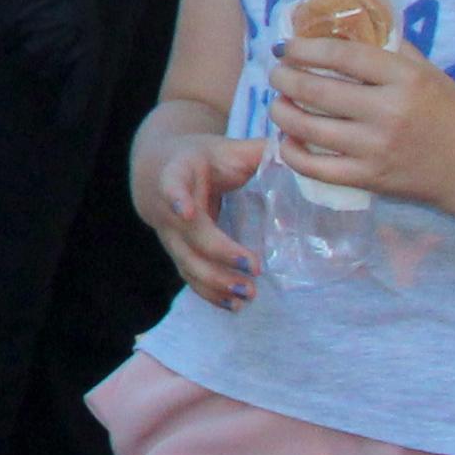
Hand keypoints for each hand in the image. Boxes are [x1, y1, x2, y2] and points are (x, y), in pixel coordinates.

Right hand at [135, 125, 263, 308]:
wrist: (156, 171)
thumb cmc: (199, 159)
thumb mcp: (223, 148)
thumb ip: (257, 151)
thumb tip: (298, 150)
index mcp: (176, 173)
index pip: (171, 185)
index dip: (176, 198)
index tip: (187, 212)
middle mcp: (166, 208)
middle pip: (188, 235)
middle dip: (218, 253)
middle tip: (252, 267)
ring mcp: (169, 234)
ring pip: (186, 262)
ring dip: (215, 281)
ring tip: (248, 294)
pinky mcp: (177, 252)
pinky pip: (190, 276)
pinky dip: (211, 293)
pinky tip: (234, 306)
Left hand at [269, 34, 454, 211]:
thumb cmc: (452, 114)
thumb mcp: (427, 72)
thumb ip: (388, 48)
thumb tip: (342, 26)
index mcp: (404, 78)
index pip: (340, 54)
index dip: (303, 48)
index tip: (285, 47)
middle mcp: (388, 111)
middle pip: (315, 88)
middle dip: (283, 78)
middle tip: (277, 75)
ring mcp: (376, 148)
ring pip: (306, 126)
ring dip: (281, 112)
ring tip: (280, 104)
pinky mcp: (369, 178)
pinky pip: (315, 167)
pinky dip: (292, 153)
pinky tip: (289, 141)